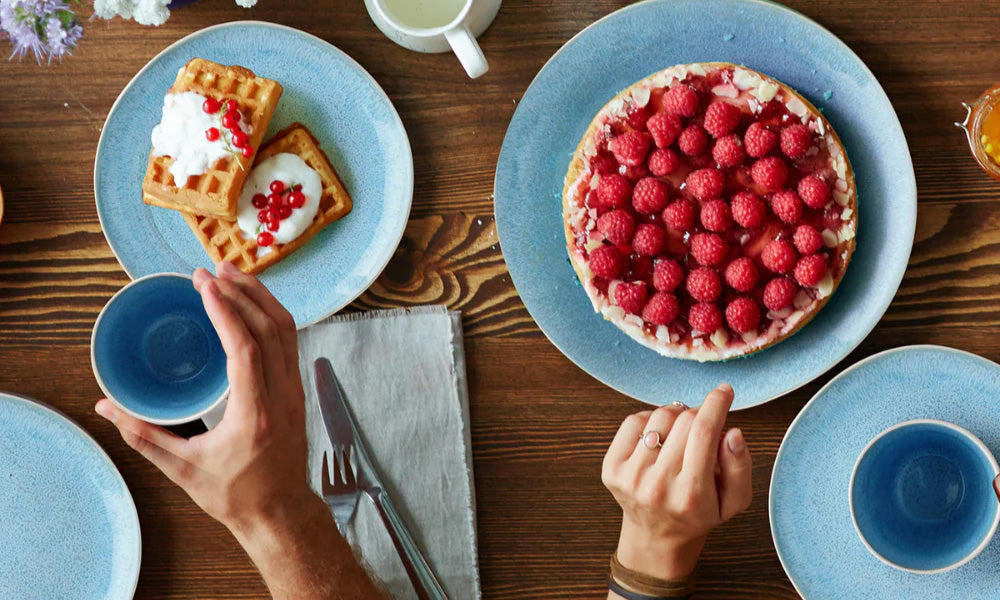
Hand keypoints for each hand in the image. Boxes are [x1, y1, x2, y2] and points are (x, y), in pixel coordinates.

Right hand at [95, 261, 311, 533]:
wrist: (281, 512)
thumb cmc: (235, 494)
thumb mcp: (183, 469)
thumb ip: (144, 435)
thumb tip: (105, 406)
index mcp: (255, 413)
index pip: (246, 348)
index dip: (226, 311)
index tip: (204, 284)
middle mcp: (282, 395)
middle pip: (271, 329)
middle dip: (241, 293)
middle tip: (211, 270)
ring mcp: (294, 391)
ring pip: (287, 331)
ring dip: (260, 298)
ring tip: (233, 273)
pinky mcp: (296, 390)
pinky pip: (290, 342)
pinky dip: (271, 315)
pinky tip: (252, 303)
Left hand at [601, 384, 751, 579]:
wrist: (657, 536)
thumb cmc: (698, 514)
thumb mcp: (733, 501)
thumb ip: (740, 466)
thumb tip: (732, 432)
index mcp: (691, 494)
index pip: (703, 432)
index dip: (716, 404)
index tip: (724, 391)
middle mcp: (657, 486)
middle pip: (683, 421)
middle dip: (699, 413)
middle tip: (703, 423)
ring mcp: (630, 477)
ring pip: (658, 417)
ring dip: (675, 417)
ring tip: (681, 433)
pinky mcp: (611, 468)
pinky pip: (633, 421)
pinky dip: (650, 420)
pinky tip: (660, 435)